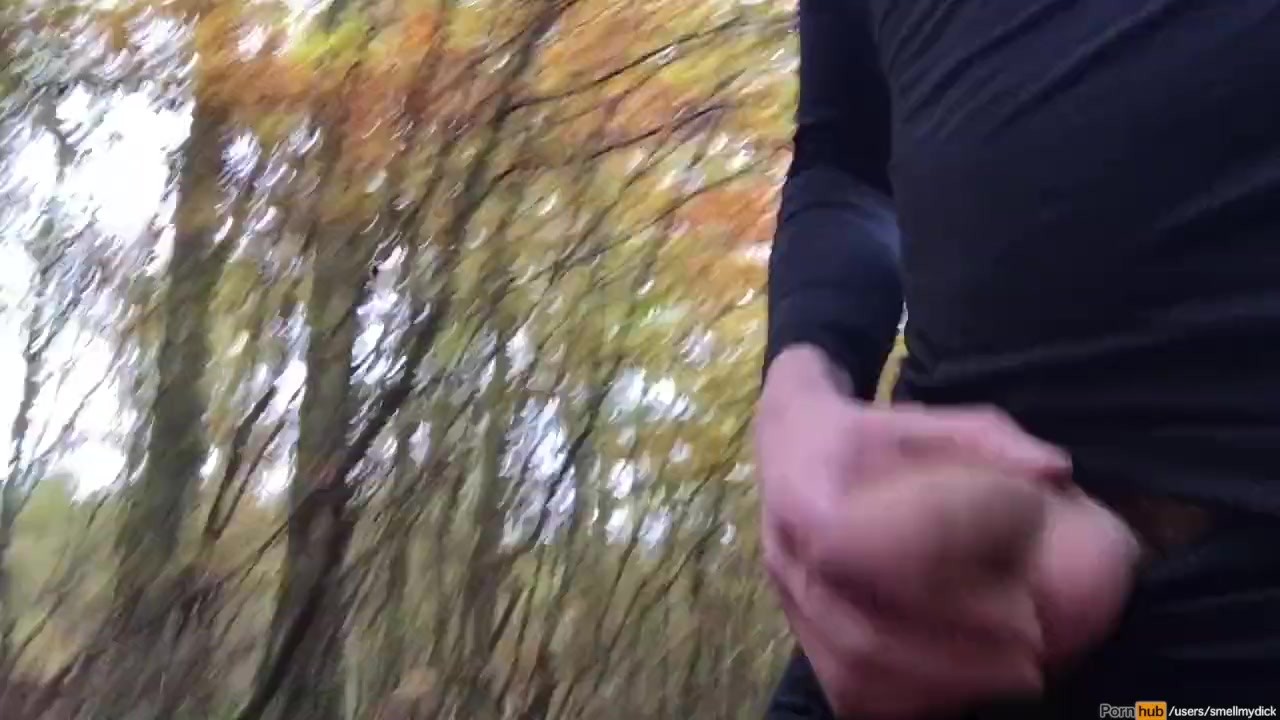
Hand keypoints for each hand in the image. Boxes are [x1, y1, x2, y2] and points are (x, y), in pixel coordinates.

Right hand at [755, 346, 1138, 717]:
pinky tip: (974, 681)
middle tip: (1034, 633)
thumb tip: (1052, 471)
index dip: (929, 543)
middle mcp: (787, 555)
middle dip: (957, 640)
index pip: (847, 538)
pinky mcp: (804, 641)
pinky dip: (918, 697)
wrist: (796, 449)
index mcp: (804, 490)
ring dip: (947, 678)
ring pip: (857, 670)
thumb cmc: (870, 438)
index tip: (1004, 538)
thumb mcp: (925, 419)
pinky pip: (853, 692)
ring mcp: (791, 605)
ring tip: (1020, 668)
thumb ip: (987, 440)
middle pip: (860, 626)